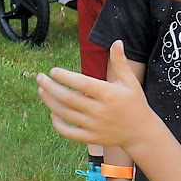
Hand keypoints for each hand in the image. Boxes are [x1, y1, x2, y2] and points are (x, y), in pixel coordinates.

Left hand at [37, 41, 154, 149]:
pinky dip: (57, 124)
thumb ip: (120, 62)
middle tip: (40, 77)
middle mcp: (99, 111)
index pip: (82, 84)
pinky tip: (52, 112)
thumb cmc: (134, 103)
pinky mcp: (91, 138)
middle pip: (68, 99)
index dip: (65, 77)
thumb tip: (116, 41)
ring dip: (50, 102)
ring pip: (65, 114)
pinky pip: (69, 133)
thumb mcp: (130, 81)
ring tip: (41, 90)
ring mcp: (94, 126)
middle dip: (50, 87)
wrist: (141, 133)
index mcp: (108, 94)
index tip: (53, 71)